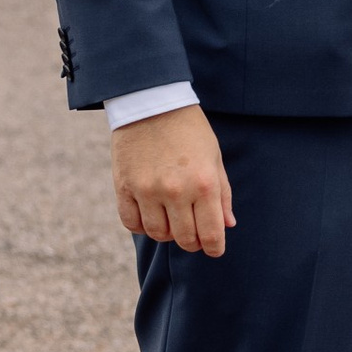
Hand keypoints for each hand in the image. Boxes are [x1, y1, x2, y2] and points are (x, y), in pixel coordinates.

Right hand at [111, 104, 235, 256]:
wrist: (152, 102)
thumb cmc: (189, 130)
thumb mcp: (214, 157)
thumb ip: (222, 194)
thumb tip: (228, 226)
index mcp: (204, 183)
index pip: (211, 233)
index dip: (215, 247)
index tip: (215, 249)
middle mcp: (176, 191)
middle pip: (184, 239)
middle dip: (193, 242)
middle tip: (195, 235)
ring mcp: (147, 191)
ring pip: (158, 234)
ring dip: (168, 234)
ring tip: (173, 221)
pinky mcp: (124, 187)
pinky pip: (132, 224)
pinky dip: (142, 226)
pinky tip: (151, 216)